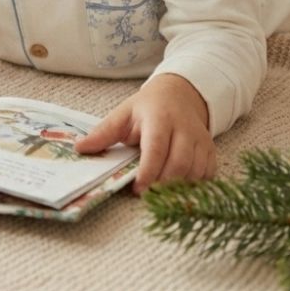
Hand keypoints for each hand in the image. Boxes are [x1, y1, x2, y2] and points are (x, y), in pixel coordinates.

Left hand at [75, 73, 215, 192]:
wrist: (179, 94)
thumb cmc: (147, 107)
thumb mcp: (123, 114)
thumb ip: (103, 133)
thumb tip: (79, 149)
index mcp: (159, 117)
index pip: (157, 147)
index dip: (148, 171)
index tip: (137, 189)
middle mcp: (183, 127)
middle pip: (179, 162)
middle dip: (163, 184)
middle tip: (147, 196)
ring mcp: (200, 138)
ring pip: (196, 170)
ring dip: (179, 188)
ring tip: (160, 194)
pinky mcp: (210, 149)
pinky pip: (208, 174)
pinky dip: (195, 187)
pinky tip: (178, 190)